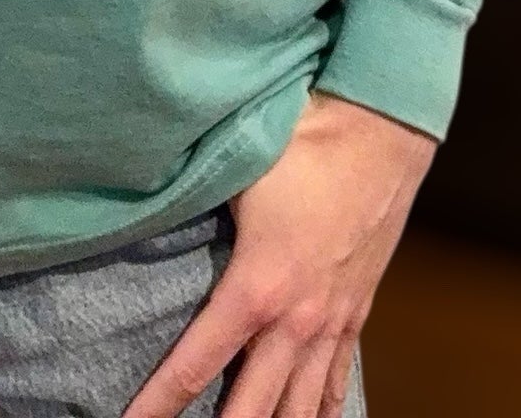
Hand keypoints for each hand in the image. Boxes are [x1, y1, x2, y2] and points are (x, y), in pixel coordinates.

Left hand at [118, 89, 436, 417]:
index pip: (194, 366)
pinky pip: (337, 379)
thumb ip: (191, 207)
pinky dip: (323, 409)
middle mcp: (296, 322)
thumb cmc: (302, 144)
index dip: (158, 405)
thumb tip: (140, 208)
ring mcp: (331, 322)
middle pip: (253, 410)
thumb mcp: (236, 176)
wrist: (380, 131)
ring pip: (302, 408)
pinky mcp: (357, 311)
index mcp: (256, 290)